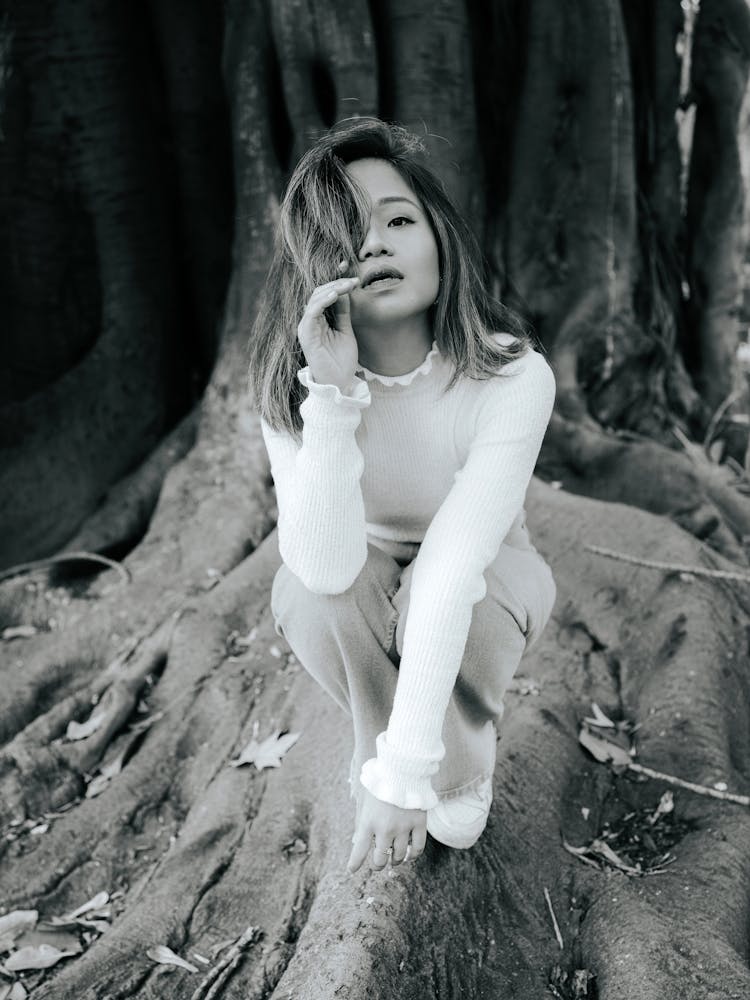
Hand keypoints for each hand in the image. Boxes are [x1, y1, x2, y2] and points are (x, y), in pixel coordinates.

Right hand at [297, 261, 360, 393]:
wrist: (338, 383)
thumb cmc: (341, 361)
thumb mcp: (346, 331)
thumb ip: (343, 312)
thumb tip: (346, 291)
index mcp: (319, 320)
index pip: (325, 294)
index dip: (335, 280)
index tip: (348, 267)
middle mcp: (310, 322)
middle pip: (319, 293)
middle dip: (336, 282)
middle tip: (352, 278)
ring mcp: (307, 327)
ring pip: (315, 299)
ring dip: (332, 289)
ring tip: (347, 285)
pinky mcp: (306, 334)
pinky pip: (312, 312)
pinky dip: (322, 302)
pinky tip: (335, 295)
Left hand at [347, 787, 426, 873]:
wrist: (402, 768)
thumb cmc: (380, 783)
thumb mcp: (364, 800)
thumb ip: (360, 821)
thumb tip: (356, 841)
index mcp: (368, 822)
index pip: (359, 851)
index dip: (354, 863)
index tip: (352, 869)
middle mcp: (385, 829)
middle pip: (380, 859)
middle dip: (377, 864)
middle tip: (378, 863)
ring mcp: (403, 827)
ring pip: (399, 856)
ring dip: (395, 861)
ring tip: (394, 859)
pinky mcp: (419, 824)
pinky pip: (417, 848)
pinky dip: (413, 855)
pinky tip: (410, 855)